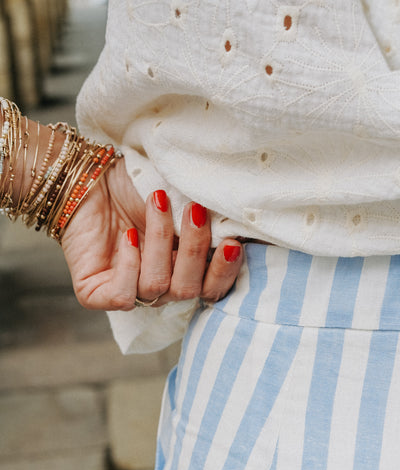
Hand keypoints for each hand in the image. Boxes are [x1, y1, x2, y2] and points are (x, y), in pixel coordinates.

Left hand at [60, 158, 242, 309]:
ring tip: (157, 203)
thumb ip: (208, 219)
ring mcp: (129, 293)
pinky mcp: (97, 295)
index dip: (223, 272)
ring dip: (160, 243)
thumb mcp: (181, 199)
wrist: (89, 174)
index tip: (230, 243)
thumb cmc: (138, 185)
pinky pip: (123, 295)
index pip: (212, 289)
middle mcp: (159, 286)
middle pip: (188, 290)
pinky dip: (130, 264)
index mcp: (184, 271)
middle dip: (194, 251)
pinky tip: (128, 235)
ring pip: (157, 286)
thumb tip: (240, 227)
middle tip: (194, 211)